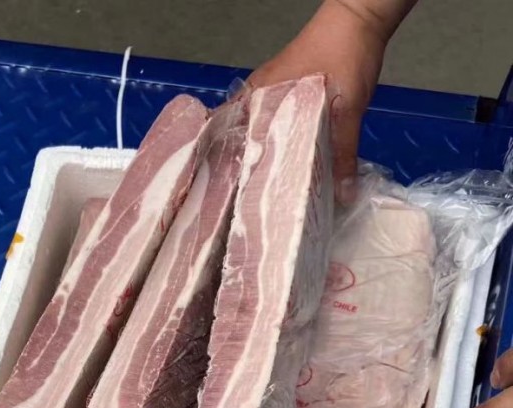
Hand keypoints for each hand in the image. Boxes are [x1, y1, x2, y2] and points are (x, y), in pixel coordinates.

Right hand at [244, 0, 389, 202]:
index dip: (226, 168)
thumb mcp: (347, 108)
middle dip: (243, 172)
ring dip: (259, 162)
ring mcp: (271, 95)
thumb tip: (343, 196)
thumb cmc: (346, 55)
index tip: (226, 199)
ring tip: (260, 198)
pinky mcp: (287, 97)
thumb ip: (344, 153)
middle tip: (245, 208)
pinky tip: (282, 172)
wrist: (362, 19)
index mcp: (261, 96)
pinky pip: (273, 128)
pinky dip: (275, 149)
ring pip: (257, 136)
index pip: (229, 136)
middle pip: (241, 141)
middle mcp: (258, 96)